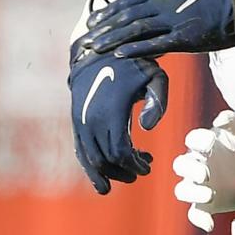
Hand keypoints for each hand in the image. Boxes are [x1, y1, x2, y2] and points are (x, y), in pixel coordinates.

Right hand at [68, 45, 167, 194]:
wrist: (99, 52)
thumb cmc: (133, 65)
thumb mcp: (155, 76)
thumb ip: (158, 101)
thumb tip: (147, 128)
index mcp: (111, 112)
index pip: (120, 152)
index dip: (135, 165)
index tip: (149, 165)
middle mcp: (91, 120)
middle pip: (106, 161)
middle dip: (124, 172)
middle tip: (142, 171)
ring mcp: (81, 122)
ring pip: (90, 160)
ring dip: (108, 174)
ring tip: (128, 176)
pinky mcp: (76, 122)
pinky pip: (80, 151)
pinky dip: (90, 169)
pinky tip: (102, 183)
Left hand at [79, 0, 234, 58]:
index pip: (128, 1)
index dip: (108, 11)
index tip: (93, 21)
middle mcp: (163, 5)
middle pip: (127, 16)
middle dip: (105, 28)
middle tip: (88, 38)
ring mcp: (172, 22)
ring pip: (136, 30)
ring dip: (114, 39)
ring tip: (98, 48)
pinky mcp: (184, 38)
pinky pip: (156, 44)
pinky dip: (138, 49)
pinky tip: (122, 54)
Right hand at [174, 111, 234, 232]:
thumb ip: (233, 121)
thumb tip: (221, 119)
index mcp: (204, 143)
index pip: (193, 139)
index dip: (198, 140)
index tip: (211, 142)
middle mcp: (196, 163)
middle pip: (181, 165)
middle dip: (191, 169)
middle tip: (206, 173)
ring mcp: (199, 184)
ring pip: (183, 189)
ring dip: (193, 193)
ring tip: (209, 195)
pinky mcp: (206, 203)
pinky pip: (195, 212)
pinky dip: (199, 219)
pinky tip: (210, 224)